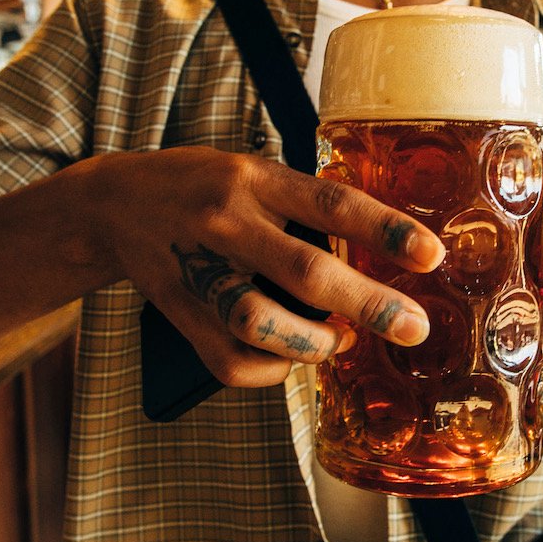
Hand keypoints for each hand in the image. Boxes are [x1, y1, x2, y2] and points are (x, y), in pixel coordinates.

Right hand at [88, 147, 444, 387]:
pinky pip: (229, 359)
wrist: (111, 203)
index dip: (386, 231)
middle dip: (369, 305)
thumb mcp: (252, 171)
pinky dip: (270, 370)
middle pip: (306, 273)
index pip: (332, 203)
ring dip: (313, 344)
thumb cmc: (200, 185)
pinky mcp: (178, 310)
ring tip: (340, 342)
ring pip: (261, 324)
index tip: (431, 256)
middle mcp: (226, 221)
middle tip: (413, 327)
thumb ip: (301, 203)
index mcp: (254, 178)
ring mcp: (198, 268)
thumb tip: (377, 249)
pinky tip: (290, 359)